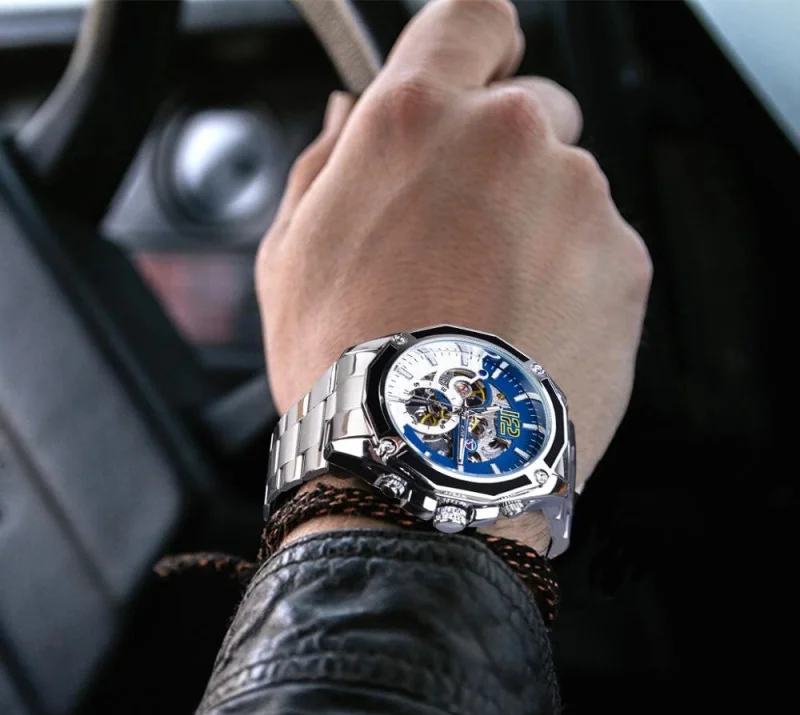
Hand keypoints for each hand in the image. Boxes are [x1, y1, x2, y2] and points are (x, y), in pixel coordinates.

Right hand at [258, 0, 651, 547]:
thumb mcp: (292, 256)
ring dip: (535, 226)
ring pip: (567, 184)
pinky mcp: (626, 262)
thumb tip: (351, 107)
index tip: (470, 85)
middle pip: (531, 107)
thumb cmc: (347, 368)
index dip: (472, 48)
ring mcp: (578, 200)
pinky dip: (571, 277)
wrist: (423, 465)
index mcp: (416, 121)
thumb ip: (324, 161)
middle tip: (462, 241)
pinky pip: (600, 246)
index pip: (472, 19)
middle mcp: (508, 139)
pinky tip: (525, 331)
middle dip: (502, 159)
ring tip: (488, 306)